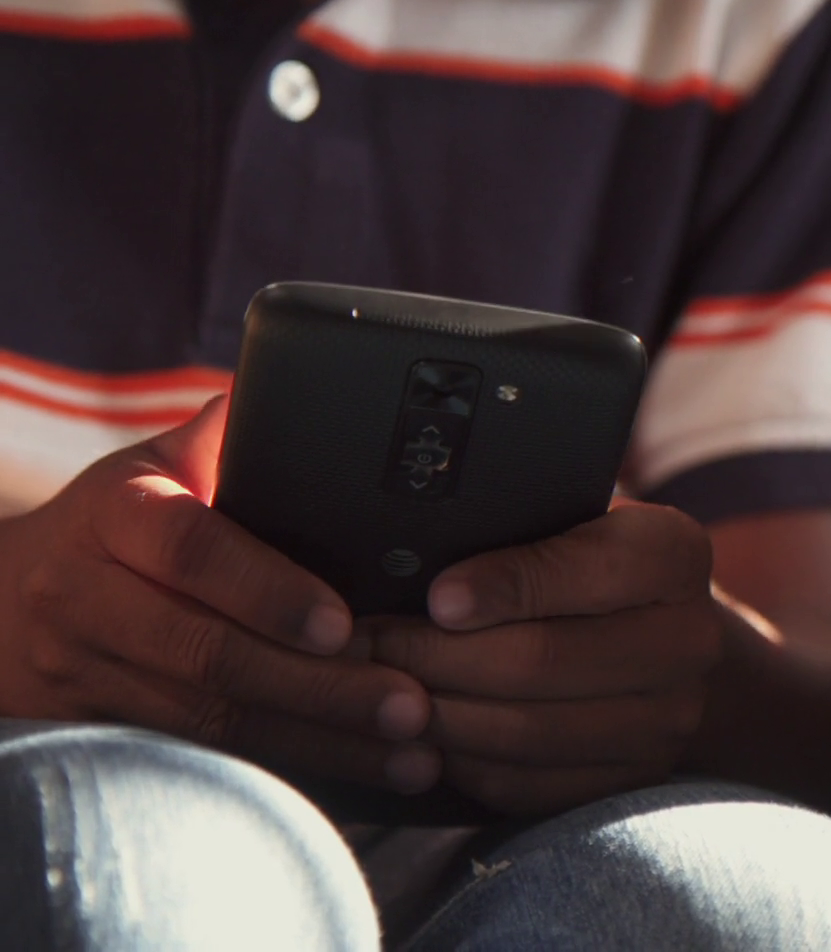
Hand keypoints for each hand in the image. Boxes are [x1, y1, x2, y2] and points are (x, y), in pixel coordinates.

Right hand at [0, 398, 438, 790]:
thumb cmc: (113, 524)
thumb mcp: (154, 467)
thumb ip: (229, 436)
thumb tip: (300, 388)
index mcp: (117, 515)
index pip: (192, 550)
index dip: (268, 590)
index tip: (341, 621)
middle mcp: (86, 597)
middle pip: (211, 655)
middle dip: (322, 687)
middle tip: (411, 705)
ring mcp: (83, 674)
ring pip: (212, 722)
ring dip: (320, 742)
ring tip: (410, 755)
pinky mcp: (97, 733)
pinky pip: (200, 759)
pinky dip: (283, 771)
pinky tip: (353, 777)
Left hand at [365, 502, 721, 815]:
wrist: (664, 640)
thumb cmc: (589, 562)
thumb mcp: (577, 518)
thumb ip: (522, 527)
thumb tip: (412, 550)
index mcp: (676, 556)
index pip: (590, 571)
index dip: (506, 586)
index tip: (435, 595)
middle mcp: (690, 641)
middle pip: (544, 661)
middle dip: (435, 655)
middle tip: (361, 643)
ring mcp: (669, 721)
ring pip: (528, 731)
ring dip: (434, 714)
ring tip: (371, 691)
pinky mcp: (633, 780)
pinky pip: (527, 783)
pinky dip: (460, 762)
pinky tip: (417, 734)